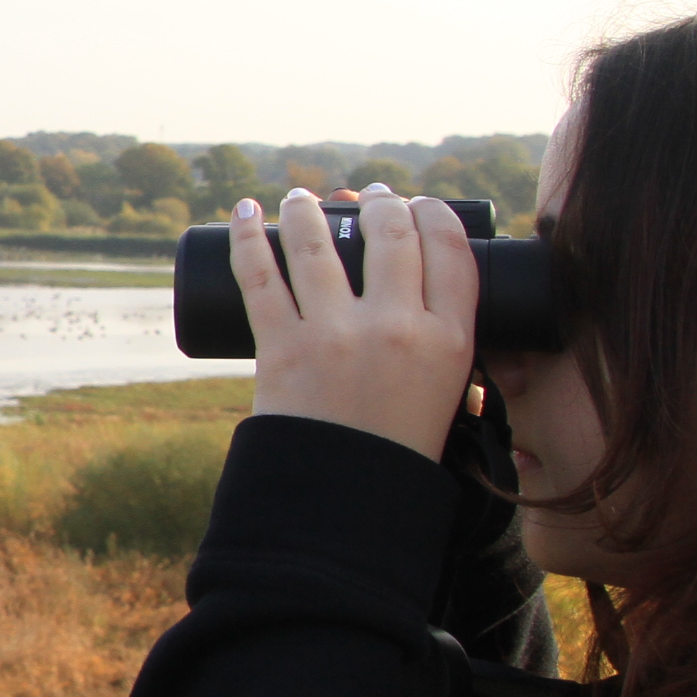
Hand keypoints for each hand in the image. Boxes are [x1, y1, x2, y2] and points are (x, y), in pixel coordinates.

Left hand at [230, 187, 478, 461]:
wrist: (344, 499)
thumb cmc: (400, 451)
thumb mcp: (451, 399)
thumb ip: (453, 357)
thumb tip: (445, 315)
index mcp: (449, 339)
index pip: (449, 248)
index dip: (433, 213)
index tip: (418, 204)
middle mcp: (395, 327)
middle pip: (390, 233)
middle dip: (378, 203)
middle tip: (367, 198)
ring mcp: (334, 334)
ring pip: (317, 243)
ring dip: (306, 209)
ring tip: (301, 198)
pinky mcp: (281, 347)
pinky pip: (258, 276)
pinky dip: (246, 237)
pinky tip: (243, 212)